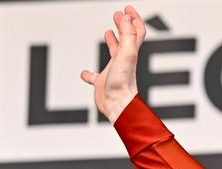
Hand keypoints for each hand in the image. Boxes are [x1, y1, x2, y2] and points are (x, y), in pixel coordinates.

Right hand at [80, 5, 145, 122]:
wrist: (119, 106)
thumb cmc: (123, 82)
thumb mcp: (127, 53)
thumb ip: (128, 35)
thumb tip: (126, 16)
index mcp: (130, 53)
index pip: (136, 31)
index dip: (134, 18)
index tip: (127, 7)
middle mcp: (123, 61)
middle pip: (126, 40)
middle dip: (123, 25)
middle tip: (118, 14)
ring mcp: (113, 72)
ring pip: (114, 55)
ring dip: (113, 42)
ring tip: (108, 33)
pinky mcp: (102, 84)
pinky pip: (94, 77)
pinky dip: (89, 73)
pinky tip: (84, 73)